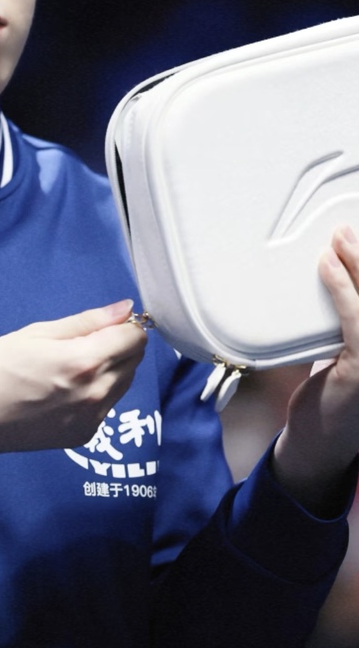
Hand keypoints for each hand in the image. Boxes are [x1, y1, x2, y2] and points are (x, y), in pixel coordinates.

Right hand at [0, 299, 146, 490]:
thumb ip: (87, 321)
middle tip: (90, 341)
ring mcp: (92, 418)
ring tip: (77, 364)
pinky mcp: (85, 435)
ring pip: (125, 383)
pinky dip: (100, 392)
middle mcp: (96, 392)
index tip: (108, 323)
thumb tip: (125, 308)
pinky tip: (69, 389)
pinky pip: (108, 406)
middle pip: (135, 360)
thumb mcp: (38, 333)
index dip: (126, 325)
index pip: (134, 338)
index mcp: (85, 360)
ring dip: (113, 368)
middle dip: (121, 345)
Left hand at [273, 226, 358, 515]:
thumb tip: (340, 272)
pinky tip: (327, 268)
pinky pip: (356, 321)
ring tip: (339, 239)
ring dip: (358, 265)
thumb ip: (353, 321)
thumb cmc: (336, 395)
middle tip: (348, 229)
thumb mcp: (350, 351)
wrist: (320, 445)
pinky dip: (342, 289)